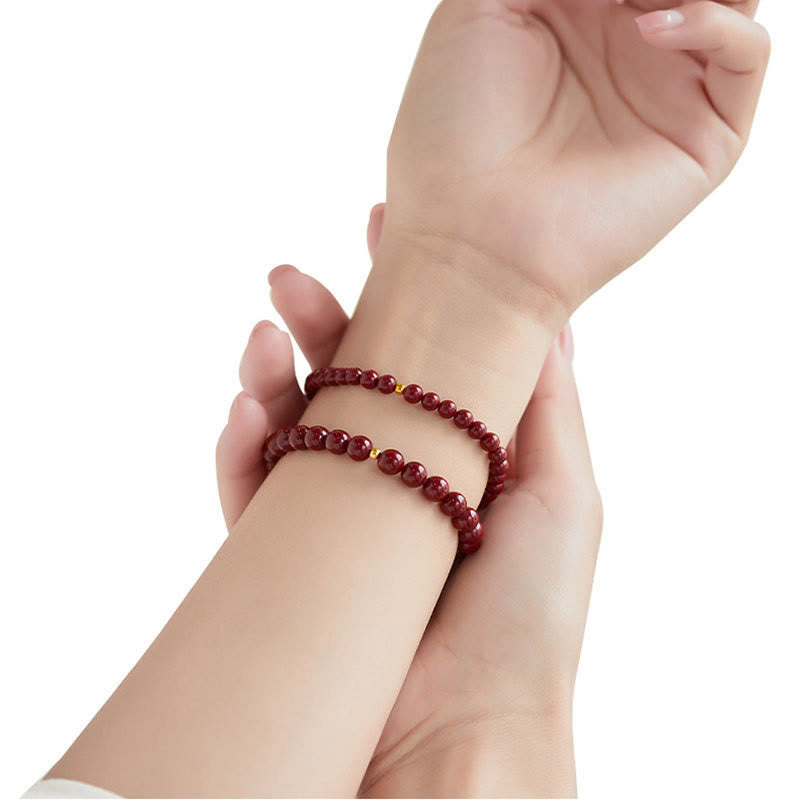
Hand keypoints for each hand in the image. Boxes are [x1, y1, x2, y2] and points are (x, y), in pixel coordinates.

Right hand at [216, 209, 601, 796]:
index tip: (374, 224)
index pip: (424, 354)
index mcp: (463, 452)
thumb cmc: (529, 613)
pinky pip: (253, 488)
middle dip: (317, 320)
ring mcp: (345, 511)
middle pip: (350, 377)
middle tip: (284, 278)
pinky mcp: (294, 557)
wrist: (465, 726)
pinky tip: (241, 413)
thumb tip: (551, 316)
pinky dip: (240, 447)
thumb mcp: (564, 490)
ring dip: (267, 374)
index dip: (399, 290)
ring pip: (293, 421)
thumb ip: (548, 401)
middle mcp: (403, 473)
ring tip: (257, 343)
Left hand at [382, 0, 769, 319]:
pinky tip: (650, 30)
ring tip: (634, 3)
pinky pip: (746, 53)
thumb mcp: (479, 11)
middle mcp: (623, 49)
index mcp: (572, 14)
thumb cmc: (451, 136)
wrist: (468, 238)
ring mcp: (666, 91)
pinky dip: (715, 23)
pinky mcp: (702, 137)